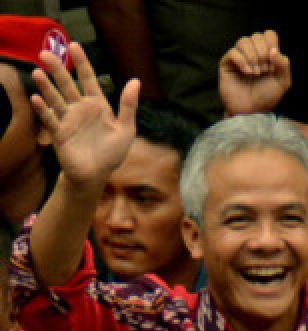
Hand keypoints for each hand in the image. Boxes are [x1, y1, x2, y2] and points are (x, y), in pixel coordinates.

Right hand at [30, 42, 137, 192]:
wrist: (97, 174)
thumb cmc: (112, 153)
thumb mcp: (126, 129)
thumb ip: (129, 105)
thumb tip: (136, 81)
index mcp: (98, 105)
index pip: (88, 79)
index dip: (82, 63)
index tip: (74, 45)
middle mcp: (80, 109)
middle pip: (67, 84)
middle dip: (57, 69)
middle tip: (45, 53)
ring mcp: (68, 120)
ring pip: (55, 98)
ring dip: (46, 86)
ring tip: (37, 72)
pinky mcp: (60, 133)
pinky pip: (50, 119)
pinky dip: (43, 110)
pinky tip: (36, 98)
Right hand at [219, 30, 290, 115]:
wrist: (252, 112)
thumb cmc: (266, 97)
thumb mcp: (282, 82)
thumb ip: (284, 65)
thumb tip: (274, 51)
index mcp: (267, 54)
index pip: (269, 34)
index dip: (272, 43)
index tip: (274, 61)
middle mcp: (252, 53)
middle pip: (256, 36)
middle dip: (263, 52)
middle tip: (265, 70)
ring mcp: (239, 57)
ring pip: (243, 41)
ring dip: (253, 56)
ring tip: (256, 73)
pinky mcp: (227, 64)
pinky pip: (233, 52)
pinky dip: (242, 61)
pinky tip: (248, 73)